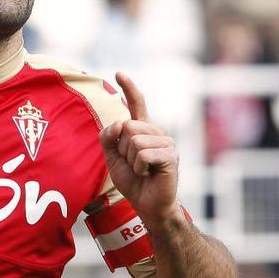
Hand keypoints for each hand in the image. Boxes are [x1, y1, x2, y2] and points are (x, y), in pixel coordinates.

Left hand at [99, 72, 180, 226]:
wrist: (147, 204)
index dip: (129, 88)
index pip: (137, 105)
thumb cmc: (132, 181)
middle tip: (133, 165)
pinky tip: (148, 174)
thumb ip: (108, 138)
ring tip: (141, 171)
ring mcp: (166, 143)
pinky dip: (139, 167)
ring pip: (134, 141)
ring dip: (131, 161)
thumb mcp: (112, 158)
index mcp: (143, 131)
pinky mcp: (171, 156)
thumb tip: (118, 123)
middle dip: (122, 149)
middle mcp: (157, 133)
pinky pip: (143, 154)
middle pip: (127, 126)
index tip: (118, 73)